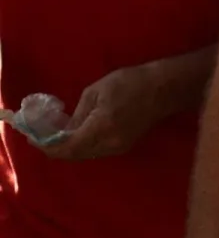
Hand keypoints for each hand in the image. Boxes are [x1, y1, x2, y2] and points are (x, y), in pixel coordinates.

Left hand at [43, 64, 164, 159]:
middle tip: (43, 134)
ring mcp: (119, 147)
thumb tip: (64, 131)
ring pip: (85, 154)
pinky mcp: (124, 145)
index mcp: (100, 128)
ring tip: (58, 133)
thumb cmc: (130, 83)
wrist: (164, 89)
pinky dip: (83, 145)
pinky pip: (96, 150)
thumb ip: (77, 114)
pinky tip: (78, 133)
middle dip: (56, 147)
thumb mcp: (96, 91)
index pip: (67, 148)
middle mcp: (109, 143)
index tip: (34, 138)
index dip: (47, 146)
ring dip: (70, 147)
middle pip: (75, 155)